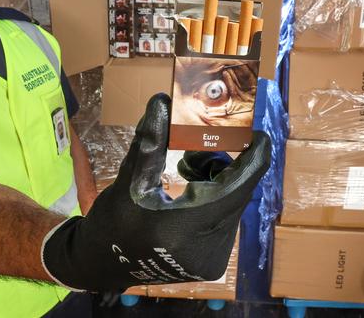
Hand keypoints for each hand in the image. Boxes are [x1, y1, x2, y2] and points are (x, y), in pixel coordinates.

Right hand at [41, 93, 269, 291]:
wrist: (104, 263)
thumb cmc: (113, 220)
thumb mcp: (130, 178)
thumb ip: (151, 141)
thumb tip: (163, 100)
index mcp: (183, 227)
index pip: (234, 188)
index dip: (252, 160)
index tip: (260, 136)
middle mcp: (206, 249)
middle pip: (236, 194)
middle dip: (223, 165)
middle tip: (199, 146)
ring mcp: (212, 260)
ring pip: (233, 206)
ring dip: (218, 181)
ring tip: (187, 169)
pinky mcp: (213, 263)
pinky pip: (227, 220)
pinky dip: (216, 199)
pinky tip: (191, 191)